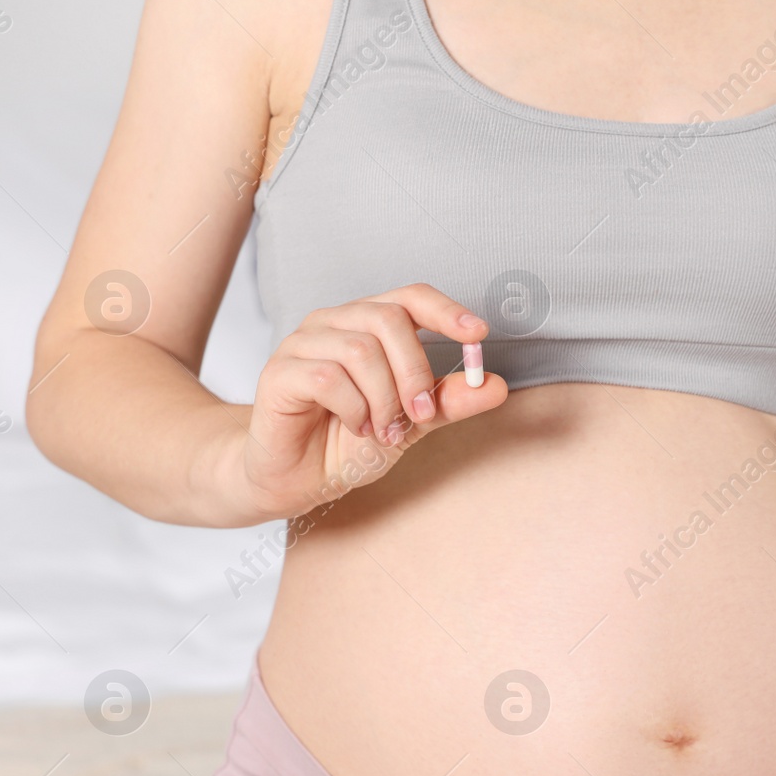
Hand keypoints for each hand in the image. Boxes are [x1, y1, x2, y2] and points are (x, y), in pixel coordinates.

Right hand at [239, 284, 506, 517]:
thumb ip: (449, 402)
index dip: (446, 310)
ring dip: (383, 400)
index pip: (410, 297)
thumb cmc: (349, 442)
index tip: (478, 334)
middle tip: (420, 416)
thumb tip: (496, 386)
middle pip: (388, 319)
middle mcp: (335, 323)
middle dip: (414, 372)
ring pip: (360, 350)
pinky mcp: (279, 371)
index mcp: (368, 325)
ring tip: (381, 430)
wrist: (299, 478)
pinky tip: (353, 426)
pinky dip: (352, 409)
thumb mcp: (411, 423)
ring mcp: (303, 343)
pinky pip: (326, 377)